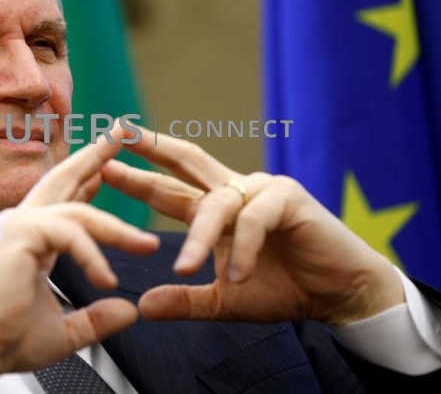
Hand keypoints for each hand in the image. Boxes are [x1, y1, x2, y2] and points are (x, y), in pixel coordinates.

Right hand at [0, 123, 159, 379]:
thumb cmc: (9, 340)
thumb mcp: (65, 331)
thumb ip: (96, 319)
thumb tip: (129, 311)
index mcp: (30, 238)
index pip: (63, 199)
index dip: (88, 179)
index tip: (109, 166)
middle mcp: (21, 223)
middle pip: (64, 179)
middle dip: (96, 156)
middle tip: (122, 132)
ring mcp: (18, 223)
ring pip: (80, 212)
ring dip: (118, 227)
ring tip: (148, 245)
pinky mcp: (20, 233)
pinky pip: (70, 232)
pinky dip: (92, 254)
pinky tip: (105, 279)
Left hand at [102, 125, 403, 325]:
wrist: (339, 295)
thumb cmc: (284, 289)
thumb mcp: (224, 300)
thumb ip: (186, 300)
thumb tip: (144, 306)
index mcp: (217, 209)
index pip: (169, 187)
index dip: (137, 177)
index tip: (101, 167)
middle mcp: (235, 191)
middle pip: (187, 160)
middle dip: (151, 147)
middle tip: (117, 134)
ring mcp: (262, 190)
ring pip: (216, 203)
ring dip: (199, 238)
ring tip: (185, 269)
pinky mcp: (289, 198)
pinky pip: (254, 219)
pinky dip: (242, 247)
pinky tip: (237, 275)